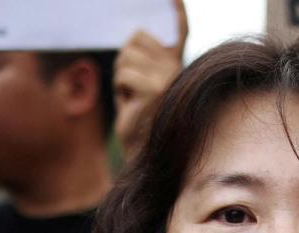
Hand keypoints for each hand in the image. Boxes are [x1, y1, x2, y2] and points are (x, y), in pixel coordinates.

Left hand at [113, 0, 186, 162]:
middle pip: (136, 39)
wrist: (144, 151)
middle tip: (131, 87)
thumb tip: (134, 32)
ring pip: (126, 57)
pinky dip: (119, 90)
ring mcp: (168, 77)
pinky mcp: (154, 89)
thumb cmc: (140, 118)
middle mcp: (177, 68)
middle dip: (125, 61)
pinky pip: (123, 74)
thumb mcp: (140, 83)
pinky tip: (131, 105)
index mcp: (176, 64)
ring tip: (132, 98)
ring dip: (120, 78)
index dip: (176, 12)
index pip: (179, 31)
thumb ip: (142, 59)